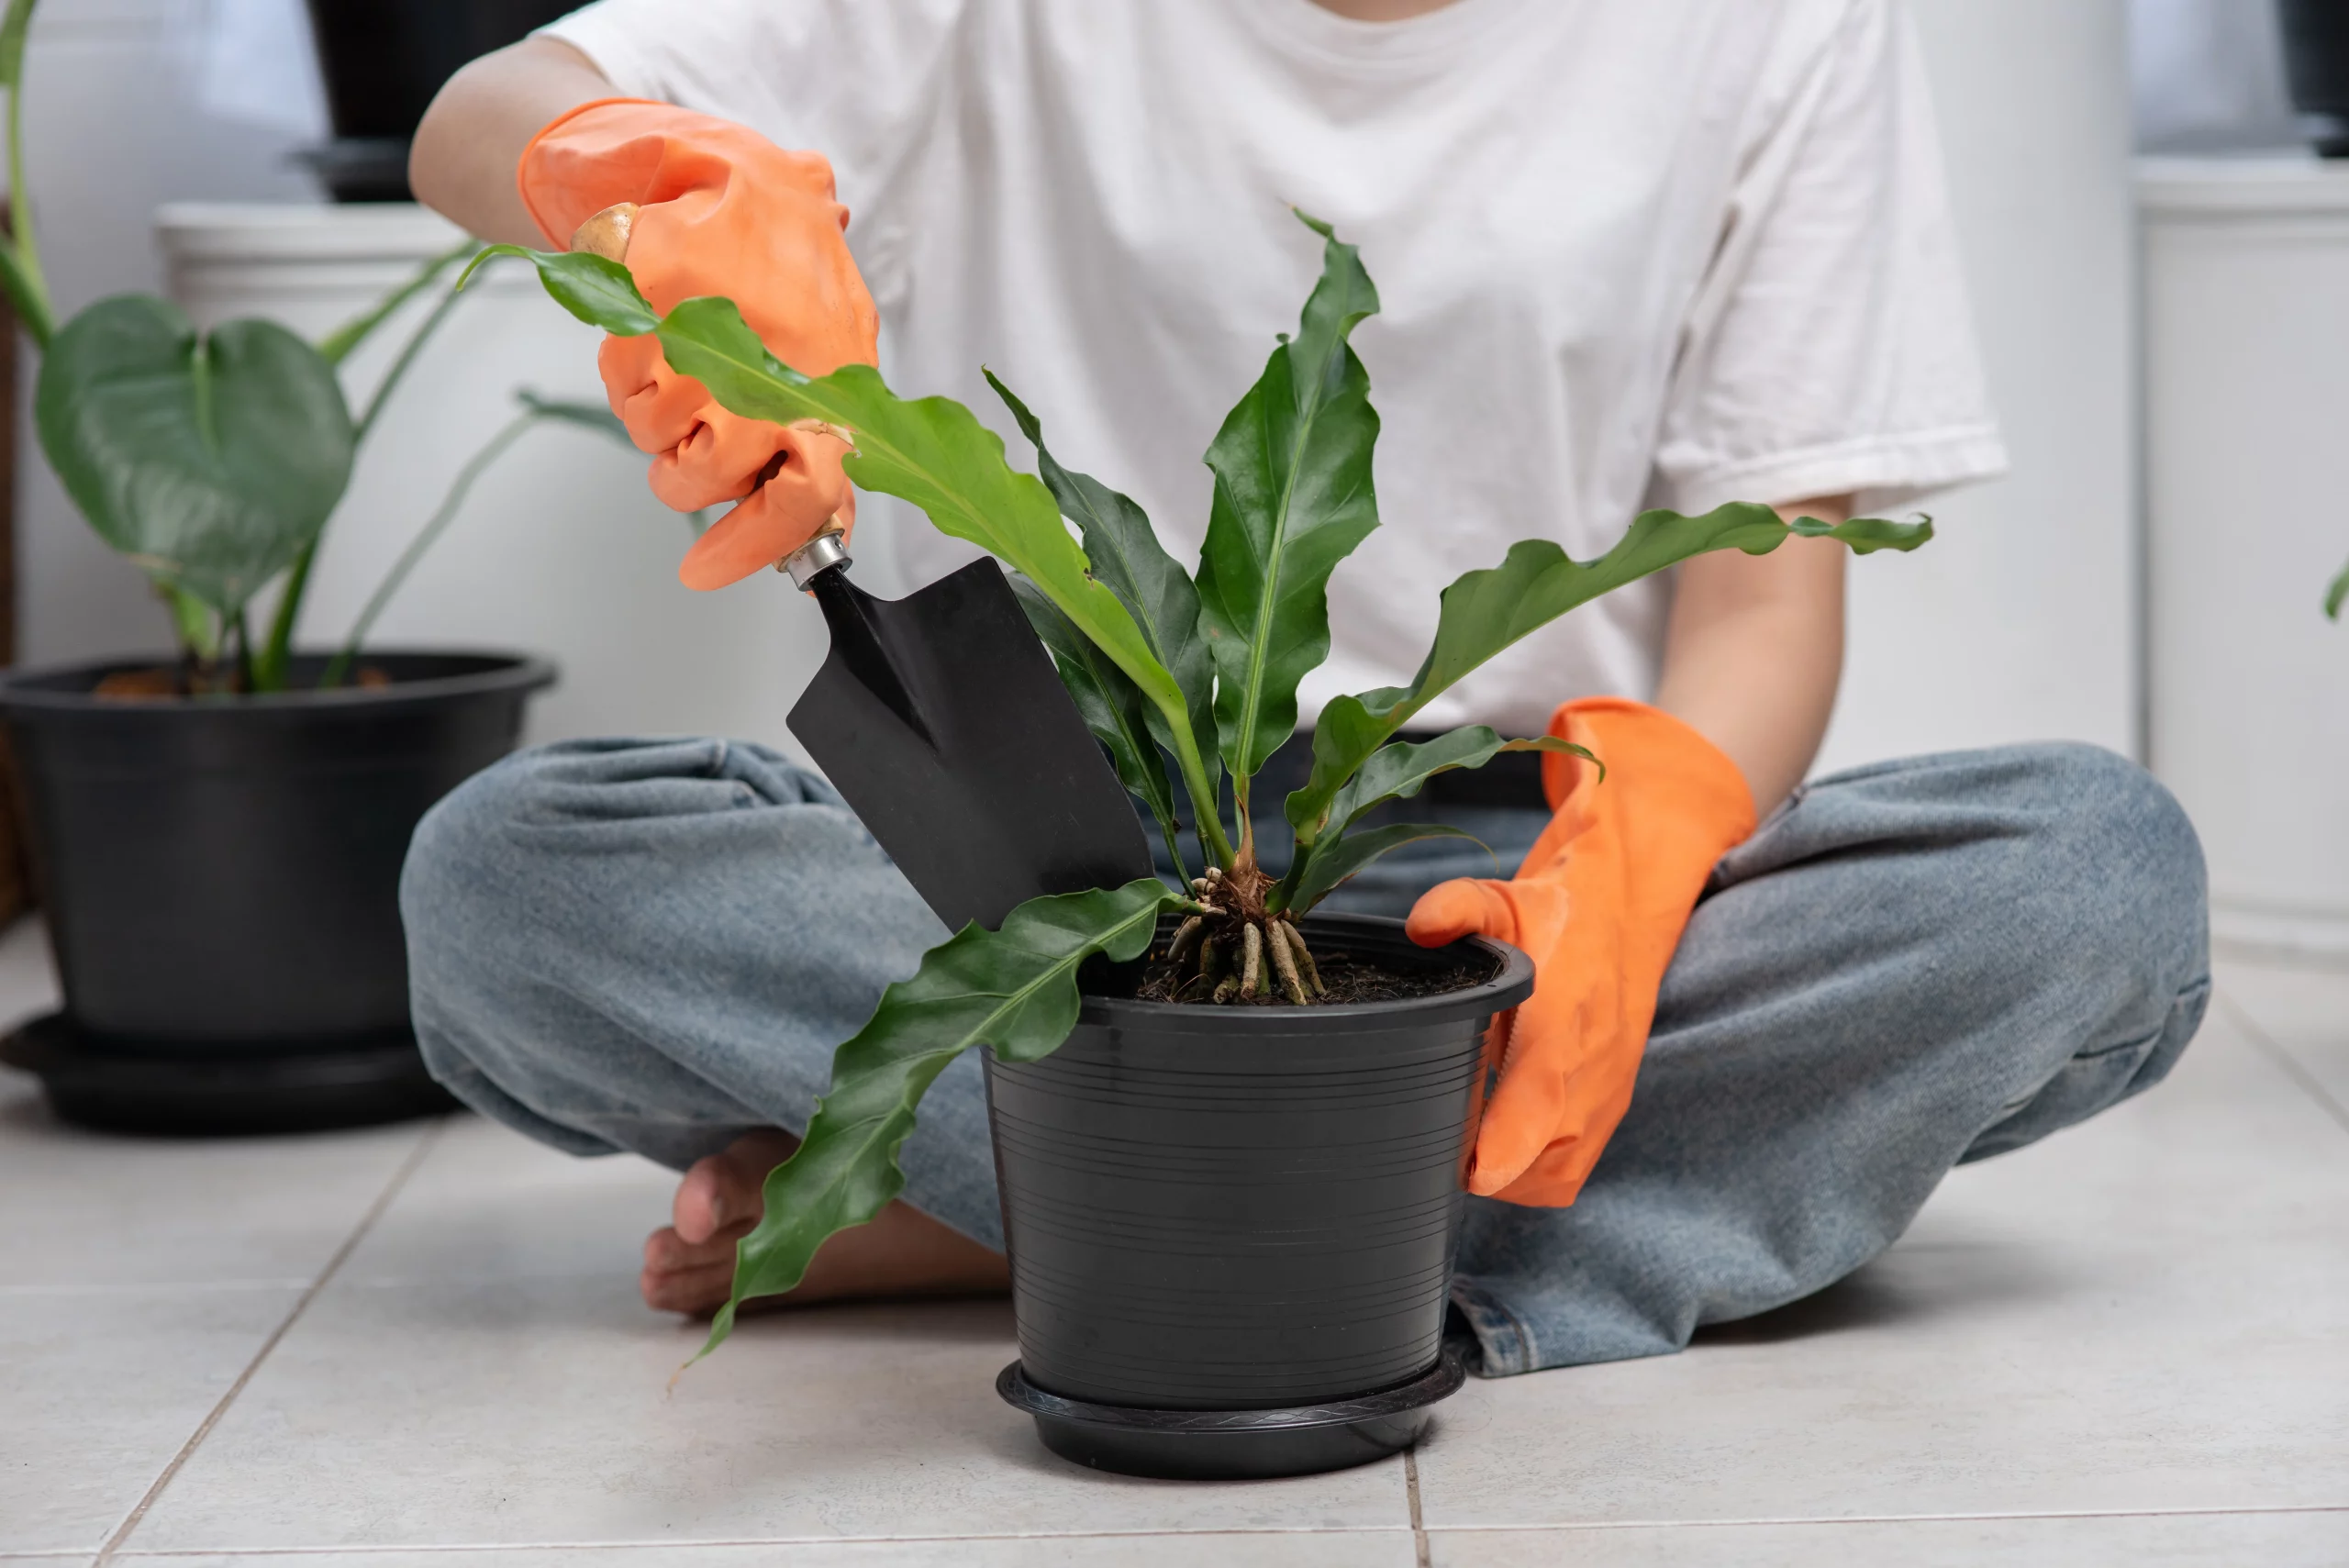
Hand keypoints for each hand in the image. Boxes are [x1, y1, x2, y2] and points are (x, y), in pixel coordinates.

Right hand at [517, 100, 880, 588]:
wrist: (704, 159)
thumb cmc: (778, 249)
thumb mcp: (835, 330)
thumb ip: (837, 428)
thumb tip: (836, 525)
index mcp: (836, 376)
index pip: (808, 495)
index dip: (756, 547)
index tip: (705, 572)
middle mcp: (775, 363)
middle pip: (707, 478)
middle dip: (689, 473)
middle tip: (694, 433)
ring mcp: (704, 337)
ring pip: (655, 441)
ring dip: (658, 417)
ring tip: (680, 356)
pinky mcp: (646, 308)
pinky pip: (622, 390)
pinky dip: (628, 373)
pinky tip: (655, 330)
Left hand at [1407, 699, 1755, 1204]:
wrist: (1625, 914)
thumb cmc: (1553, 914)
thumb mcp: (1501, 895)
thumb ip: (1457, 906)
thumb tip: (1419, 927)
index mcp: (1564, 1012)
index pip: (1544, 1091)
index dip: (1510, 1140)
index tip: (1474, 1172)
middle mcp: (1591, 1062)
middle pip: (1547, 1153)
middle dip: (1488, 1167)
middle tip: (1434, 1143)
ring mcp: (1605, 1092)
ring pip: (1557, 1173)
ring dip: (1508, 1177)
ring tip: (1461, 1146)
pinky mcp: (1609, 1108)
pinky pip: (1570, 1172)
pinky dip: (1529, 1177)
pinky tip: (1494, 1146)